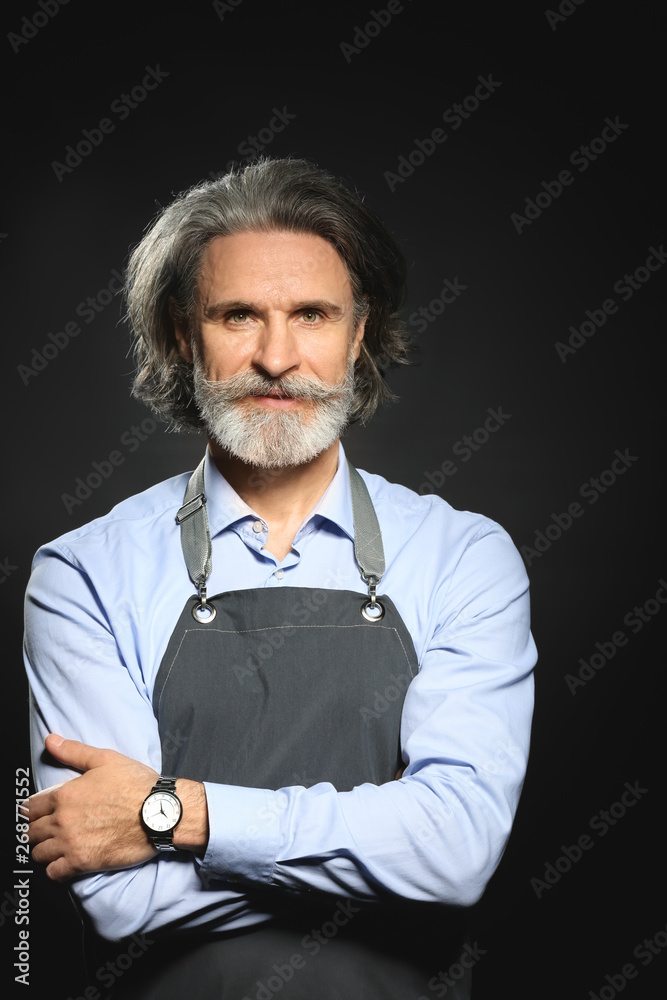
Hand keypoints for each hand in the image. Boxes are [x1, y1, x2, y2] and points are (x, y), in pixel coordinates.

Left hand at [28, 734, 158, 881]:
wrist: (159, 813)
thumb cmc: (136, 785)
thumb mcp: (106, 759)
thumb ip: (74, 751)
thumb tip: (50, 740)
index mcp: (65, 795)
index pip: (30, 808)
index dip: (33, 811)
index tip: (39, 814)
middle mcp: (62, 821)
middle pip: (30, 832)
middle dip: (36, 831)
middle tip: (48, 830)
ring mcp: (70, 843)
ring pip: (38, 853)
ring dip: (44, 850)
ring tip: (55, 846)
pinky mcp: (82, 863)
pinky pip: (54, 873)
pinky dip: (55, 869)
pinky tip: (65, 862)